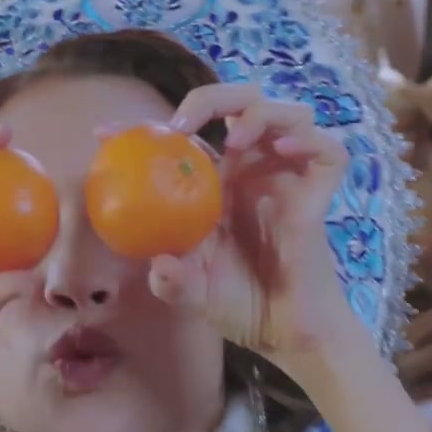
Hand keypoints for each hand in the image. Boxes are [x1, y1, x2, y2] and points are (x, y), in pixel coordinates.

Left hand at [151, 83, 356, 370]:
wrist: (284, 333)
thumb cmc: (236, 306)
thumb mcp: (191, 293)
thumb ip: (172, 281)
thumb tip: (157, 263)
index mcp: (216, 183)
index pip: (184, 137)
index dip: (144, 128)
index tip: (104, 134)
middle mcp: (252, 170)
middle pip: (240, 103)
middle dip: (210, 98)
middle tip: (182, 124)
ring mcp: (287, 177)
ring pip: (288, 113)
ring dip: (259, 113)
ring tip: (235, 141)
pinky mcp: (319, 193)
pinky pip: (328, 151)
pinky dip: (308, 141)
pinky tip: (281, 150)